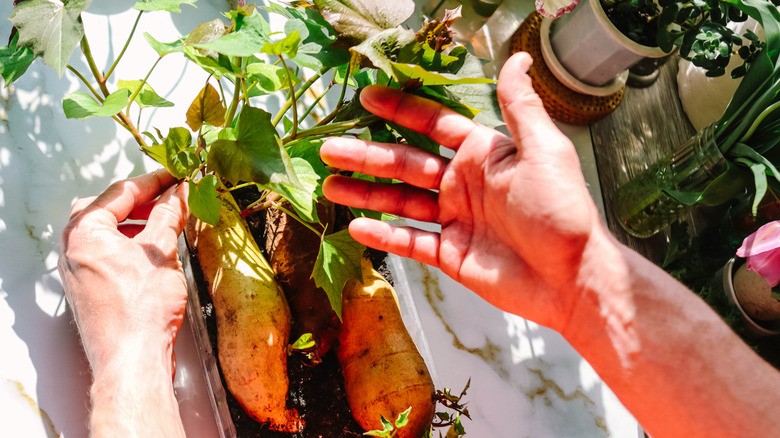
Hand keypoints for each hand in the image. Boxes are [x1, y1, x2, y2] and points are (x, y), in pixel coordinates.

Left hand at [58, 169, 188, 375]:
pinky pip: (109, 253)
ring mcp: (78, 270)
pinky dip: (131, 245)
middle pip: (108, 208)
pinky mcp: (89, 288)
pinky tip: (155, 251)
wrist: (132, 359)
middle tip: (172, 195)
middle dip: (142, 200)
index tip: (178, 175)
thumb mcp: (162, 251)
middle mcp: (73, 248)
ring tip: (167, 222)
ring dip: (137, 223)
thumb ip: (170, 215)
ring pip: (109, 232)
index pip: (121, 191)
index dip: (155, 180)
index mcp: (84, 231)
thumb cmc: (141, 310)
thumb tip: (181, 193)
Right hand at [320, 53, 603, 331]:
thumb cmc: (561, 211)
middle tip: (330, 148)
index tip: (367, 100)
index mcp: (481, 155)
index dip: (400, 112)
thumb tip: (518, 59)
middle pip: (405, 164)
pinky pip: (410, 242)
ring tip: (330, 185)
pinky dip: (384, 235)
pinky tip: (357, 226)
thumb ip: (520, 107)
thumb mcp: (543, 151)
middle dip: (367, 155)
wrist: (570, 277)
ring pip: (400, 201)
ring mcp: (454, 219)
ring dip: (366, 192)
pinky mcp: (450, 254)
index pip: (432, 125)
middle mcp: (462, 184)